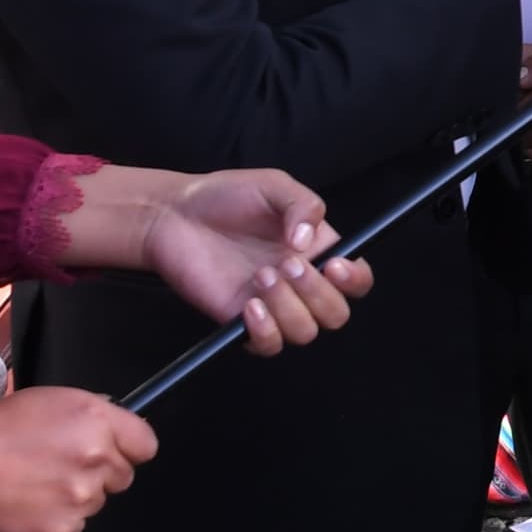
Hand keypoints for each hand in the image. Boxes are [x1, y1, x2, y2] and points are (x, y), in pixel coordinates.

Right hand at [0, 384, 157, 531]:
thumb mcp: (50, 400)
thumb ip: (91, 413)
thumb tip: (115, 423)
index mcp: (96, 421)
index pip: (146, 444)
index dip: (128, 447)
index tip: (116, 450)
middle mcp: (96, 458)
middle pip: (123, 476)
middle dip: (99, 472)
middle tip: (61, 464)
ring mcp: (81, 496)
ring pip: (97, 501)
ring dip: (76, 495)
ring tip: (38, 481)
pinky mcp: (64, 527)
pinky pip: (75, 525)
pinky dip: (57, 518)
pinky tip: (31, 501)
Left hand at [60, 167, 370, 355]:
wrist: (175, 216)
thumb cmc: (225, 196)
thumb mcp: (273, 186)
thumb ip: (303, 205)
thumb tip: (310, 243)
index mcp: (318, 251)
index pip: (356, 280)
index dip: (355, 280)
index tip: (335, 265)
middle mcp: (301, 284)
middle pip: (336, 314)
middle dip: (317, 293)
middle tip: (286, 264)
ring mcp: (273, 306)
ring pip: (306, 332)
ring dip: (289, 307)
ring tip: (260, 276)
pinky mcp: (242, 323)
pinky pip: (269, 346)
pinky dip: (266, 331)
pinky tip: (249, 306)